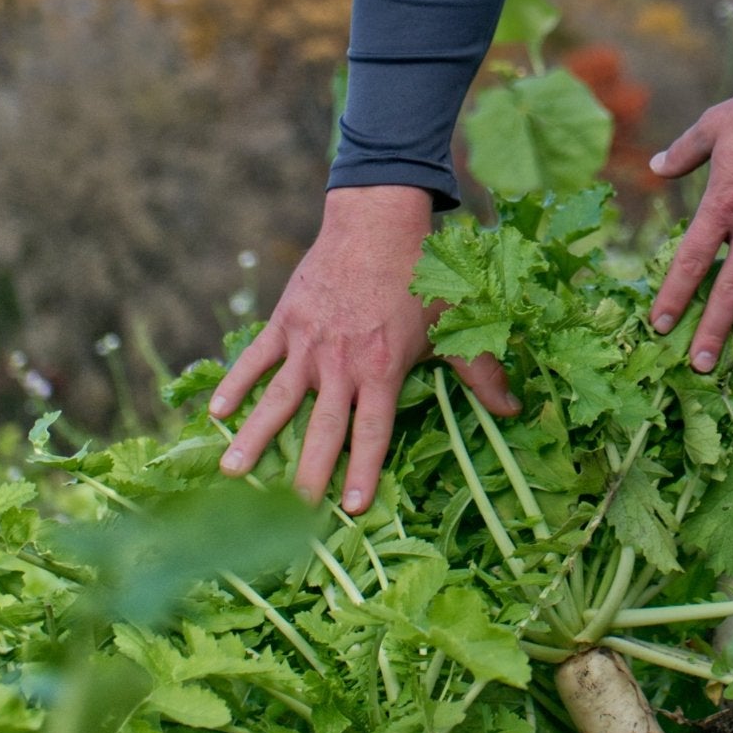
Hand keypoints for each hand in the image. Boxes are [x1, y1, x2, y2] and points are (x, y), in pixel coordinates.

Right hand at [208, 185, 517, 512]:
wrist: (377, 222)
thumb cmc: (421, 276)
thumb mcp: (454, 325)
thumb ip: (481, 371)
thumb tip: (517, 408)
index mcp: (382, 370)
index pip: (371, 434)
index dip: (362, 473)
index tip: (349, 509)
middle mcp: (341, 364)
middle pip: (322, 429)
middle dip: (307, 473)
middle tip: (292, 510)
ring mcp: (308, 344)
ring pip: (276, 400)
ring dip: (254, 437)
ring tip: (232, 472)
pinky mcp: (286, 321)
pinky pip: (255, 359)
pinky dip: (235, 384)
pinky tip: (215, 412)